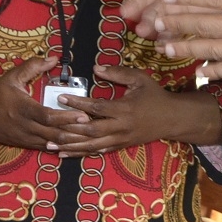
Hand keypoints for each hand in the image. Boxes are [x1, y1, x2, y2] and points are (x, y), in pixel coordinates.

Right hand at [0, 57, 91, 149]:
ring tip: (90, 138)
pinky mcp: (26, 144)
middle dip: (76, 133)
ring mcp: (25, 138)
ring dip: (71, 142)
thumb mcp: (11, 77)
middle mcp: (25, 126)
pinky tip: (75, 146)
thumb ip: (32, 66)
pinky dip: (61, 148)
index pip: (47, 116)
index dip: (67, 117)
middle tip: (94, 128)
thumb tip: (54, 58)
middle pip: (54, 134)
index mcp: (22, 109)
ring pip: (53, 144)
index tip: (84, 114)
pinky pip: (47, 148)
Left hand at [47, 65, 220, 156]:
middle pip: (90, 130)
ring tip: (49, 145)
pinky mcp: (120, 146)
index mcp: (125, 109)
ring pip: (91, 145)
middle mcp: (121, 127)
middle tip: (49, 125)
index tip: (61, 97)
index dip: (78, 103)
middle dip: (68, 129)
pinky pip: (98, 152)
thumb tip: (95, 68)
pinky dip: (80, 153)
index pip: (96, 107)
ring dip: (69, 146)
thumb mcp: (140, 79)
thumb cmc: (155, 96)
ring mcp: (120, 139)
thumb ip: (118, 73)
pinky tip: (65, 153)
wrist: (172, 119)